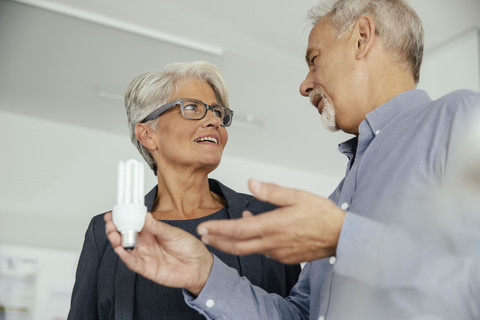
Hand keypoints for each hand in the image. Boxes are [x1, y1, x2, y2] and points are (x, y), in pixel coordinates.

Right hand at [105, 212, 212, 295]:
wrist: (199, 267)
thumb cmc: (189, 248)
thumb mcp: (174, 233)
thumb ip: (158, 227)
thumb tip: (147, 216)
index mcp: (152, 232)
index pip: (134, 223)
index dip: (123, 218)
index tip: (115, 212)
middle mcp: (146, 243)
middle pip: (125, 235)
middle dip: (115, 228)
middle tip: (110, 222)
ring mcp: (145, 255)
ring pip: (125, 248)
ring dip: (117, 241)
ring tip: (113, 233)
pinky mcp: (146, 268)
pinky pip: (132, 262)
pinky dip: (124, 256)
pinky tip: (120, 249)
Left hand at [197, 179, 345, 263]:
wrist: (341, 236)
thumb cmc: (322, 215)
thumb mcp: (297, 196)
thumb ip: (271, 191)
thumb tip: (251, 183)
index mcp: (273, 226)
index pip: (238, 229)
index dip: (218, 229)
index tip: (204, 228)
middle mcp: (272, 242)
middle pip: (237, 245)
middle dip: (218, 240)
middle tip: (204, 236)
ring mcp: (278, 253)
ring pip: (248, 250)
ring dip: (232, 243)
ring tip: (221, 235)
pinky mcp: (284, 257)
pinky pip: (262, 251)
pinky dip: (251, 243)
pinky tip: (251, 232)